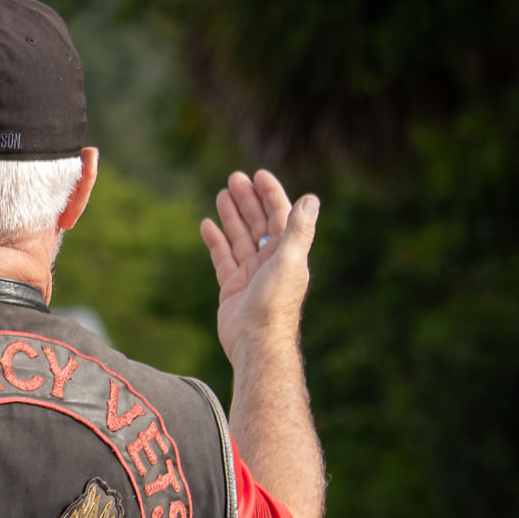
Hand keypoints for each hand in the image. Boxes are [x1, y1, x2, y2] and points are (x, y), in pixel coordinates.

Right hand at [198, 170, 319, 365]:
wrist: (255, 342)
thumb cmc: (274, 304)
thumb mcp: (289, 262)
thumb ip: (298, 230)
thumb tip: (310, 198)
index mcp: (287, 253)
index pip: (280, 215)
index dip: (271, 194)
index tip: (258, 175)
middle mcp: (271, 260)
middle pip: (258, 222)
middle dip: (247, 200)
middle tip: (234, 178)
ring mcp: (251, 273)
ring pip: (240, 237)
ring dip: (232, 215)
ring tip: (221, 194)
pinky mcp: (232, 287)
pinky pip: (223, 257)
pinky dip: (216, 241)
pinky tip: (207, 225)